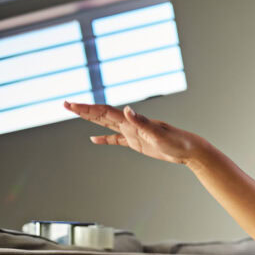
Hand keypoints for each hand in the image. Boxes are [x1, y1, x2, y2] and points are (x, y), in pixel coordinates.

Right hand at [64, 101, 203, 165]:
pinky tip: (94, 139)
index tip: (71, 105)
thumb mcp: (157, 133)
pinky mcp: (137, 143)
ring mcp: (132, 133)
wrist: (189, 149)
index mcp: (132, 121)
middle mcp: (130, 124)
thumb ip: (141, 122)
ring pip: (106, 125)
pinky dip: (104, 139)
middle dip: (83, 110)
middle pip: (101, 115)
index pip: (104, 112)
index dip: (87, 108)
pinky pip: (116, 140)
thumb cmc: (176, 141)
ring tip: (75, 113)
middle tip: (65, 104)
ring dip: (91, 119)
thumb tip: (126, 109)